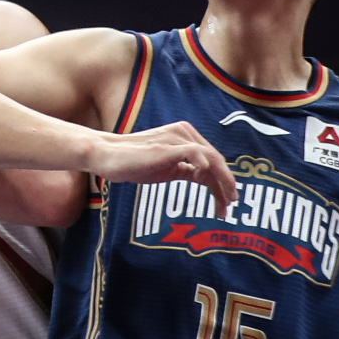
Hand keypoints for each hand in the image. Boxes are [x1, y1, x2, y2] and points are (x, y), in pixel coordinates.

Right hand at [87, 121, 236, 211]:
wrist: (107, 156)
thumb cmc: (134, 162)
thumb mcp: (167, 167)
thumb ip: (187, 170)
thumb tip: (207, 178)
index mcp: (184, 136)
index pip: (212, 159)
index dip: (223, 181)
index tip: (225, 203)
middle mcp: (183, 133)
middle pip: (216, 159)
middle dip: (226, 184)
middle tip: (230, 205)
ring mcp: (175, 138)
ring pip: (211, 158)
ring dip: (222, 181)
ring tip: (225, 202)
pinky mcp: (167, 147)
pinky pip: (195, 154)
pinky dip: (207, 168)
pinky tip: (206, 182)